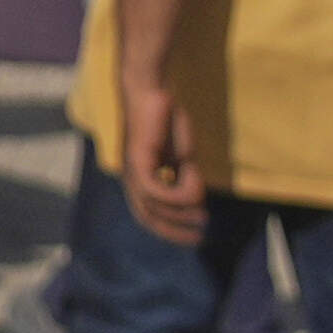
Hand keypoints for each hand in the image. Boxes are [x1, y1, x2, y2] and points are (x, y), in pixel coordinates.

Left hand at [117, 64, 203, 240]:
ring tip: (202, 213)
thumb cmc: (167, 124)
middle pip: (147, 218)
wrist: (155, 95)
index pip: (149, 217)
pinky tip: (193, 193)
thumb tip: (196, 205)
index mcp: (139, 181)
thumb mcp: (182, 158)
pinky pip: (153, 190)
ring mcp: (131, 171)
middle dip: (174, 231)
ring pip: (152, 206)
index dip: (171, 231)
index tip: (196, 238)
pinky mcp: (137, 159)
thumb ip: (186, 180)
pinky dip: (175, 196)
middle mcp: (130, 180)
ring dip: (180, 212)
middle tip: (200, 235)